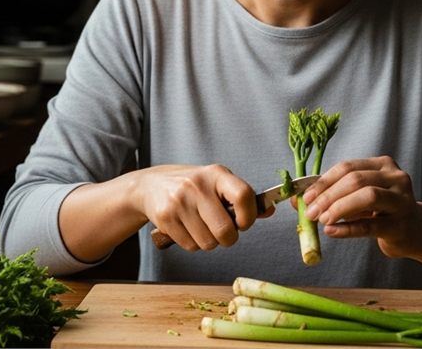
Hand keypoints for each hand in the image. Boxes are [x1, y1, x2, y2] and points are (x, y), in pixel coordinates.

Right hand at [136, 164, 271, 251]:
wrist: (150, 185)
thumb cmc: (193, 186)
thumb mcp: (217, 183)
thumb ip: (242, 198)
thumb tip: (270, 210)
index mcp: (217, 174)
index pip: (243, 195)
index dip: (248, 216)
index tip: (243, 222)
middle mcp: (198, 186)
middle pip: (225, 231)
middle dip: (228, 238)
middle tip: (222, 230)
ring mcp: (180, 202)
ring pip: (208, 243)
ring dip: (209, 241)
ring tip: (201, 226)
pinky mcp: (166, 218)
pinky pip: (191, 246)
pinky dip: (193, 243)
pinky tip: (187, 228)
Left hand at [301, 156, 421, 258]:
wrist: (416, 231)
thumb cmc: (382, 211)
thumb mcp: (360, 197)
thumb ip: (334, 195)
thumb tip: (297, 200)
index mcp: (383, 165)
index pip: (348, 167)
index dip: (324, 181)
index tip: (306, 197)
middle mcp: (395, 177)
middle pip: (356, 180)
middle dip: (329, 195)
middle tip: (310, 212)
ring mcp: (401, 200)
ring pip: (367, 196)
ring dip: (339, 208)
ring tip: (322, 220)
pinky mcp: (401, 225)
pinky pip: (371, 225)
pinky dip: (347, 228)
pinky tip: (332, 231)